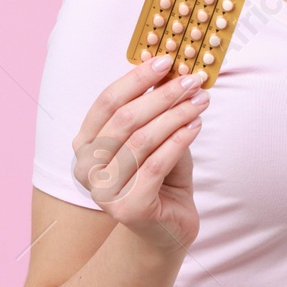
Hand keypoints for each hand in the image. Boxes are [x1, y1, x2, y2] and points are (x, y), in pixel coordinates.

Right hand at [70, 55, 208, 252]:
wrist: (168, 226)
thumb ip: (154, 107)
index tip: (166, 60)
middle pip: (125, 119)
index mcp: (85, 144)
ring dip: (176, 115)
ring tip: (201, 100)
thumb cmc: (160, 176)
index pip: (107, 102)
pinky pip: (156, 164)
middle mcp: (86, 168)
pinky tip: (197, 124)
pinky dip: (180, 140)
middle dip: (162, 95)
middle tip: (192, 80)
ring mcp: (103, 191)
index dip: (136, 78)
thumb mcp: (155, 135)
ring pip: (142, 140)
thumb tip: (168, 65)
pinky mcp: (128, 209)